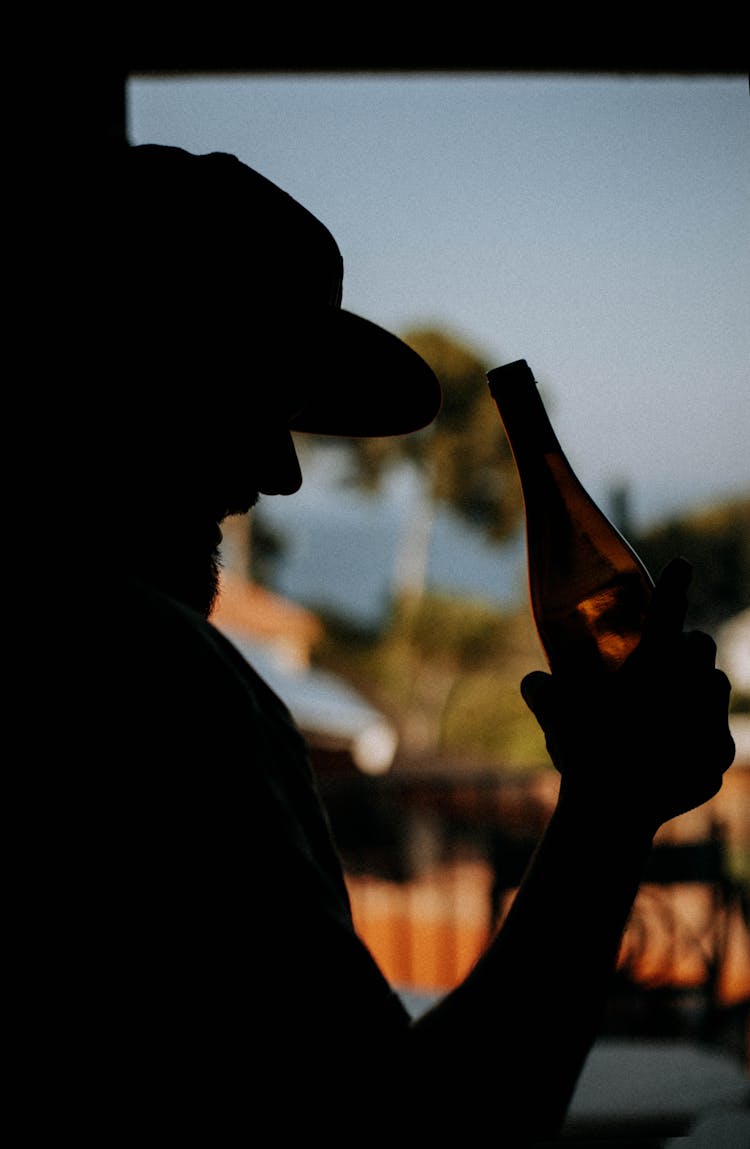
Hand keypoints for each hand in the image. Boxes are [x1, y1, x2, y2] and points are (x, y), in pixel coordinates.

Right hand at [521, 558, 734, 831]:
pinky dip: (698, 736)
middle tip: (662, 662)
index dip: (675, 583)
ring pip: (714, 688)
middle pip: (702, 645)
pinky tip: (670, 748)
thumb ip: (541, 687)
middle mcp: (690, 686)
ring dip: (696, 689)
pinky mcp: (720, 758)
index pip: (668, 610)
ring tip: (669, 706)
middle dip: (686, 646)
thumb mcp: (551, 710)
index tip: (683, 566)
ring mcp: (711, 723)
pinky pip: (715, 735)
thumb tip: (535, 680)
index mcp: (652, 664)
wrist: (612, 813)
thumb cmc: (579, 750)